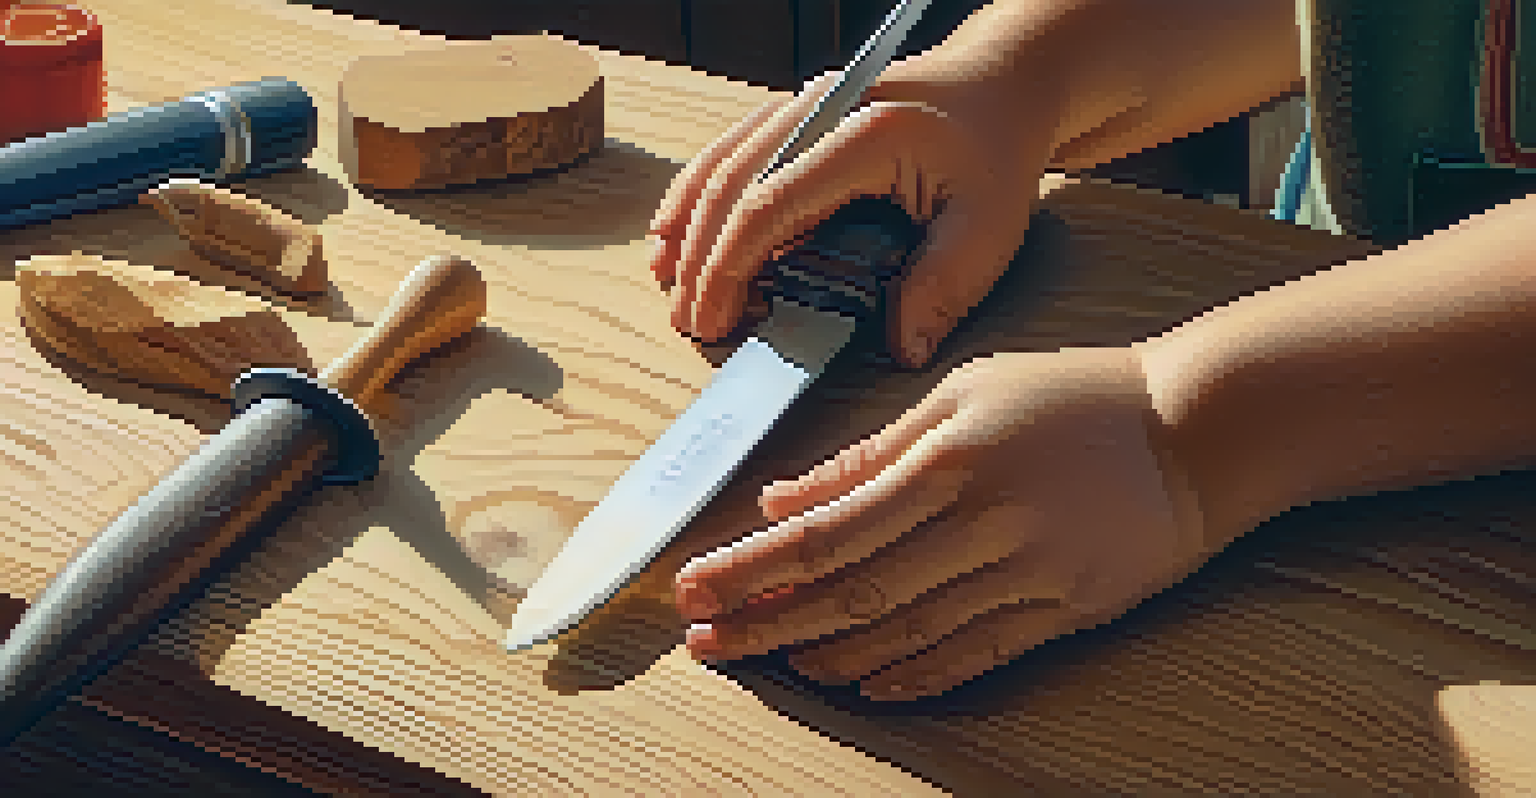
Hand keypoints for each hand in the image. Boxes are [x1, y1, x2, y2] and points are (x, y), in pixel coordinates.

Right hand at [648, 39, 1066, 366]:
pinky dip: (698, 192)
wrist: (1002, 80)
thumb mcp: (990, 226)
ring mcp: (804, 104)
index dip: (729, 267)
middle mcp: (821, 108)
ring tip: (664, 280)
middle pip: (730, 184)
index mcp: (863, 135)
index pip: (768, 205)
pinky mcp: (799, 112)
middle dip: (698, 258)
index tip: (714, 321)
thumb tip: (901, 349)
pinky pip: (733, 150)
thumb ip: (944, 288)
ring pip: (721, 161)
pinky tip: (677, 228)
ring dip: (686, 223)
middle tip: (686, 321)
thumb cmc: (997, 148)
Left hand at [673, 347, 1211, 699]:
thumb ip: (870, 452)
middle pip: (855, 593)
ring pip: (907, 634)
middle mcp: (982, 524)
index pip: (827, 532)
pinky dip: (914, 677)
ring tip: (773, 663)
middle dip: (769, 623)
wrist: (1200, 429)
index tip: (694, 589)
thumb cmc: (1074, 395)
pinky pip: (976, 656)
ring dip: (829, 654)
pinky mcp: (1065, 611)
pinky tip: (864, 686)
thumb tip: (784, 497)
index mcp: (948, 462)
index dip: (753, 568)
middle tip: (707, 645)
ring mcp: (1027, 575)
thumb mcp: (966, 394)